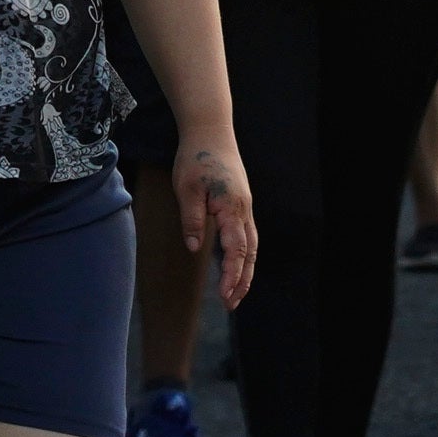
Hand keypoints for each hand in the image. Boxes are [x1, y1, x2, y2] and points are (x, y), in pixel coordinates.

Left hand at [178, 138, 261, 308]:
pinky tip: (235, 265)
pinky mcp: (240, 203)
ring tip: (234, 294)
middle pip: (249, 253)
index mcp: (231, 208)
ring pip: (251, 246)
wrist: (211, 131)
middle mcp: (243, 210)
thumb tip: (196, 249)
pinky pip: (246, 235)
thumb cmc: (195, 158)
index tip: (226, 296)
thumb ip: (192, 219)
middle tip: (231, 305)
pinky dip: (244, 255)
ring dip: (244, 271)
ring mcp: (244, 207)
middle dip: (242, 281)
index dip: (232, 275)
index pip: (236, 250)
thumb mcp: (186, 189)